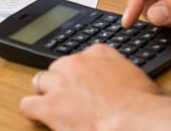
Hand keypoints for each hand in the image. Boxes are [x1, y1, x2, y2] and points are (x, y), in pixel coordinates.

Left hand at [19, 43, 170, 130]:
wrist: (134, 118)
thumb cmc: (141, 103)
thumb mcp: (133, 75)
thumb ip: (119, 72)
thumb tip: (120, 82)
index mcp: (98, 52)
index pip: (81, 58)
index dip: (81, 74)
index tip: (85, 83)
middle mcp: (77, 62)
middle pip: (58, 67)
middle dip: (62, 81)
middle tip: (70, 97)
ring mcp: (61, 83)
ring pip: (41, 81)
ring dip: (47, 93)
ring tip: (54, 106)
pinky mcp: (50, 105)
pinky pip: (28, 104)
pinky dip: (32, 110)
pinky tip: (39, 115)